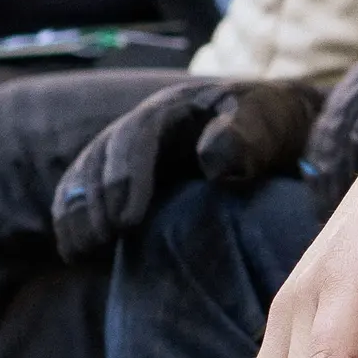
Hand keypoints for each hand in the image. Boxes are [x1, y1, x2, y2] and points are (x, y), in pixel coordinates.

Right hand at [49, 77, 323, 265]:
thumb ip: (245, 137)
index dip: (126, 176)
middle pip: (102, 156)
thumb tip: (212, 161)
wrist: (283, 131)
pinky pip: (87, 192)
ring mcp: (133, 151)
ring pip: (87, 174)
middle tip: (97, 241)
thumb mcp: (269, 123)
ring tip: (78, 251)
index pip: (138, 135)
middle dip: (94, 199)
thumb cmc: (276, 127)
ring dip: (77, 211)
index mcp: (176, 106)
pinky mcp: (129, 177)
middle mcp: (145, 126)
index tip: (127, 220)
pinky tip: (74, 249)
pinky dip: (75, 217)